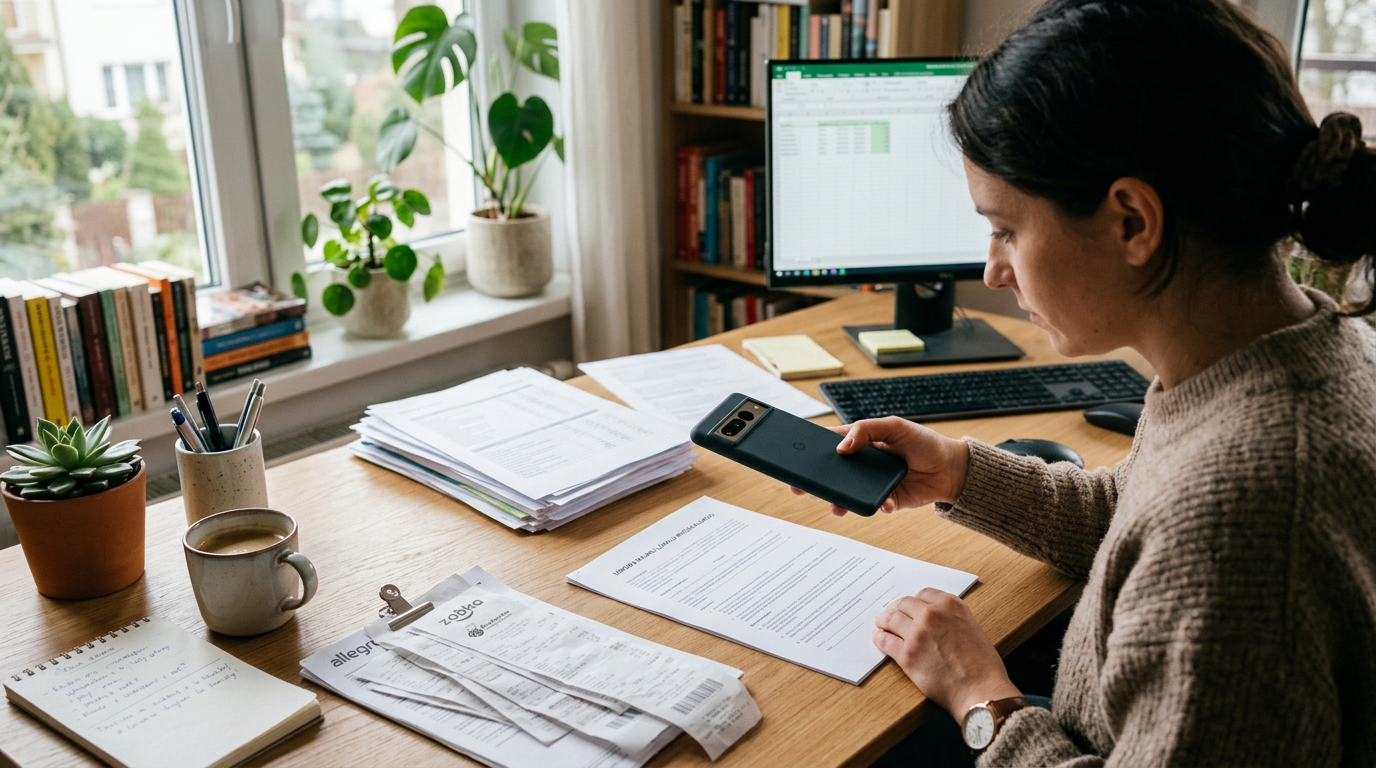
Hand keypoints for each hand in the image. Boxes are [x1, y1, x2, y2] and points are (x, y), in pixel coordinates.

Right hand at [790, 416, 969, 516]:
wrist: (951, 469)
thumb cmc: (923, 442)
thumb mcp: (895, 426)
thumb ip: (866, 430)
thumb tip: (841, 447)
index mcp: (862, 441)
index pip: (831, 444)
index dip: (813, 450)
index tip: (796, 457)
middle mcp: (864, 464)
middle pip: (834, 473)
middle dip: (817, 482)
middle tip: (799, 488)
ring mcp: (873, 483)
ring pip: (849, 494)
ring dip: (840, 501)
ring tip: (836, 506)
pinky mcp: (886, 500)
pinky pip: (874, 506)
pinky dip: (877, 506)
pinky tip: (885, 503)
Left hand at [873, 589, 1021, 717]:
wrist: (981, 689)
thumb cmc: (983, 665)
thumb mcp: (972, 629)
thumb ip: (952, 619)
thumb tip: (936, 622)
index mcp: (951, 605)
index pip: (923, 594)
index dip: (914, 601)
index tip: (908, 606)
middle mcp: (932, 614)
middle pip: (904, 604)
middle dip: (896, 609)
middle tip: (890, 614)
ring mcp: (917, 633)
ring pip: (891, 619)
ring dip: (884, 621)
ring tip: (881, 624)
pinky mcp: (907, 654)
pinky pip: (886, 641)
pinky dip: (880, 638)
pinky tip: (879, 638)